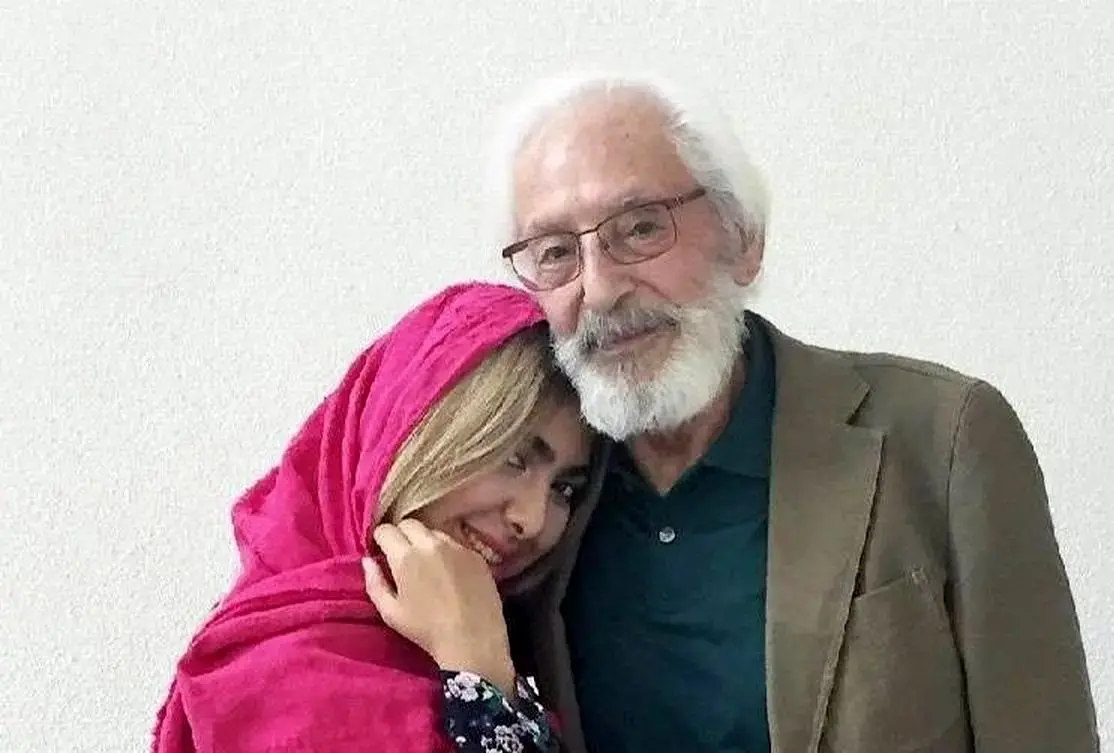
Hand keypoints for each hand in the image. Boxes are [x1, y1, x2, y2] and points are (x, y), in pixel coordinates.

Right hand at [364, 519, 515, 694]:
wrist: (472, 639)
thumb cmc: (425, 629)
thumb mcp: (390, 612)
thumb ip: (374, 583)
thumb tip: (368, 560)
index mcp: (405, 556)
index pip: (386, 529)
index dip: (380, 539)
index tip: (381, 551)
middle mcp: (431, 544)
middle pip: (410, 524)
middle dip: (401, 535)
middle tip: (401, 555)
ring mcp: (457, 547)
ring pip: (434, 532)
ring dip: (425, 541)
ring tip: (427, 563)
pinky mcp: (475, 555)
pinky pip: (456, 544)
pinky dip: (448, 552)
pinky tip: (450, 572)